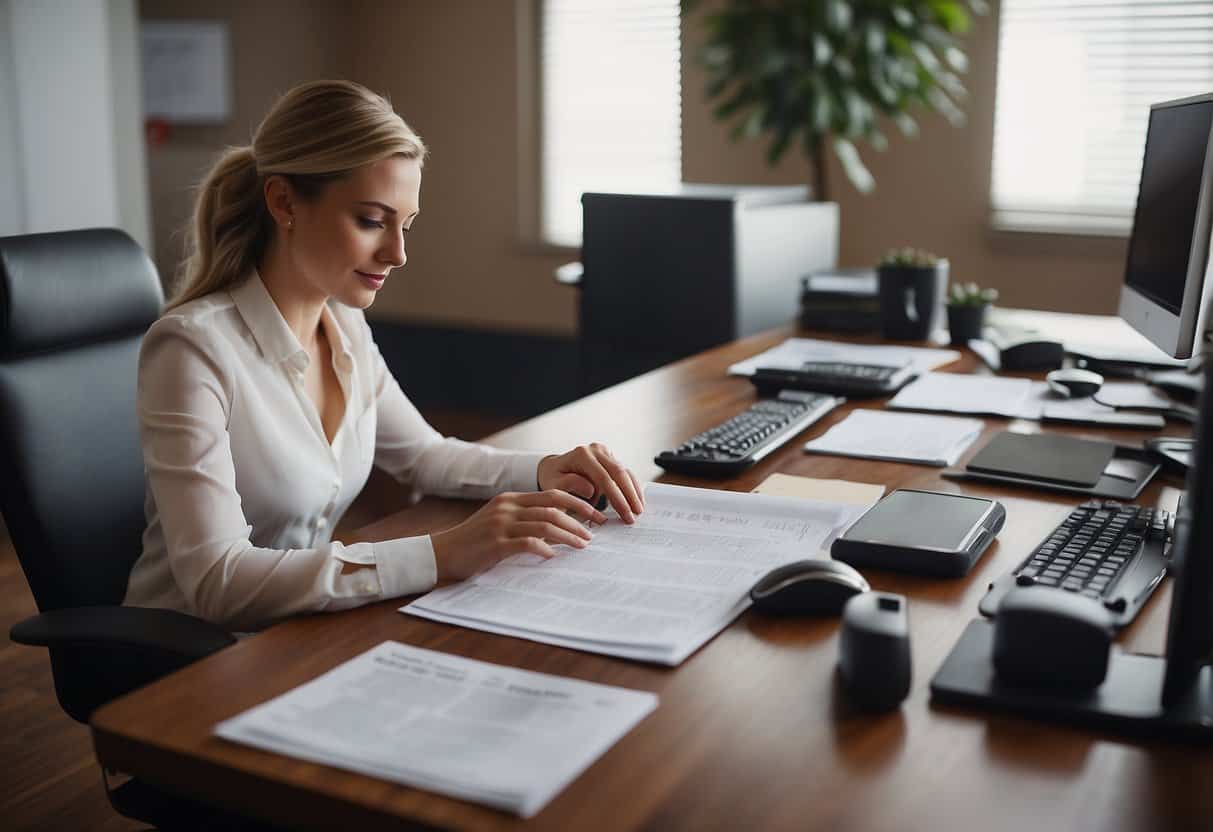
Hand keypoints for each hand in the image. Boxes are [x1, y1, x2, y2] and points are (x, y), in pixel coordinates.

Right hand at [430, 490, 606, 580]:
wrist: (443, 552)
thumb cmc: (474, 541)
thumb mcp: (499, 521)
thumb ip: (524, 519)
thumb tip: (557, 527)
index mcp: (511, 499)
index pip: (552, 495)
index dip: (577, 503)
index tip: (595, 513)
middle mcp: (507, 508)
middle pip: (552, 509)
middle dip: (579, 519)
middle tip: (596, 531)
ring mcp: (501, 525)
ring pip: (544, 525)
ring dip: (568, 535)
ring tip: (583, 545)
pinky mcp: (495, 544)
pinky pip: (527, 543)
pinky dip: (544, 549)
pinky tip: (554, 557)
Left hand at [536, 443, 644, 522]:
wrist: (554, 468)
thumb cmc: (553, 478)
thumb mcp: (554, 484)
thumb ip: (569, 485)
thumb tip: (591, 489)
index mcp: (582, 455)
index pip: (604, 478)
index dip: (617, 498)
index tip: (625, 515)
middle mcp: (596, 450)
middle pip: (619, 473)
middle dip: (629, 496)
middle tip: (636, 515)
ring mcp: (605, 452)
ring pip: (626, 472)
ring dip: (634, 492)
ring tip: (639, 511)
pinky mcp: (611, 457)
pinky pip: (625, 472)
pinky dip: (632, 487)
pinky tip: (637, 500)